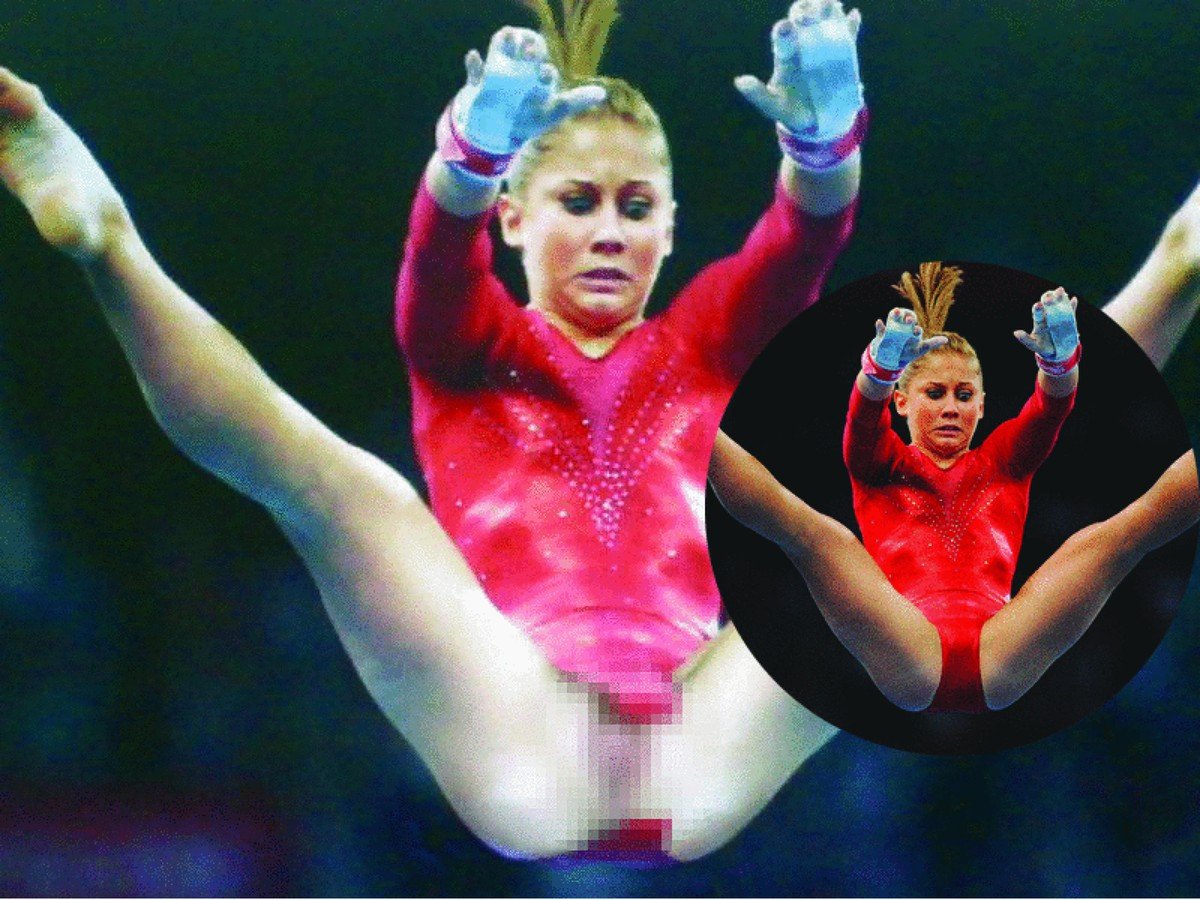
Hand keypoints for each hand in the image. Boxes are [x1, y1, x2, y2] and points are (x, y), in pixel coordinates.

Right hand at [452, 27, 605, 155]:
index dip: (544, 68)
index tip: (545, 72)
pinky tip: (474, 56)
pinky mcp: (479, 86)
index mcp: (536, 78)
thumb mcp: (554, 112)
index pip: (542, 68)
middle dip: (526, 50)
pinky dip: (474, 64)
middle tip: (530, 45)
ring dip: (503, 45)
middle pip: (523, 56)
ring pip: (500, 55)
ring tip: (507, 35)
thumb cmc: (528, 122)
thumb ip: (576, 100)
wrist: (497, 135)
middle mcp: (518, 73)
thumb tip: (602, 93)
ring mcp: (498, 77)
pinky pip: (475, 72)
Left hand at [735, 0, 863, 139]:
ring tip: (832, 7)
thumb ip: (758, 94)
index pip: (783, 34)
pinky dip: (850, 24)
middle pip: (804, 18)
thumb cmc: (790, 110)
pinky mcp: (841, 53)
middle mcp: (803, 44)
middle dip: (806, 12)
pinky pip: (846, 35)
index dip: (784, 29)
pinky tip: (853, 15)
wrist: (815, 121)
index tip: (786, 27)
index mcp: (785, 54)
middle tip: (809, 16)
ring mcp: (823, 46)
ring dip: (828, 10)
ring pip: (825, 20)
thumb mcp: (773, 106)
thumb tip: (740, 81)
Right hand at [868, 308, 946, 373]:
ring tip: (895, 311)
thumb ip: (932, 343)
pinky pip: (880, 329)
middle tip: (909, 319)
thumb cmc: (909, 353)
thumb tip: (946, 339)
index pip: (914, 326)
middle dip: (907, 318)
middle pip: (905, 320)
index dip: (915, 327)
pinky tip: (879, 322)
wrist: (892, 360)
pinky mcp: (882, 334)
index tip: (916, 330)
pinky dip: (879, 325)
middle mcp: (902, 327)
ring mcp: (892, 329)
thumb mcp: (920, 349)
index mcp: (911, 330)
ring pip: (893, 319)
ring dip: (894, 314)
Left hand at [1014, 287, 1079, 363]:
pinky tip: (1073, 299)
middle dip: (1049, 299)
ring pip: (1059, 305)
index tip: (1038, 304)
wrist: (1056, 350)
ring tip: (1061, 290)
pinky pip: (1070, 311)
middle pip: (1048, 305)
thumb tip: (1015, 332)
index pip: (1037, 313)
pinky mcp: (1068, 319)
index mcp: (1039, 322)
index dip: (1038, 309)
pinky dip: (1072, 305)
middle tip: (1050, 296)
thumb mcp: (1033, 345)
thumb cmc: (1042, 346)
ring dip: (1060, 297)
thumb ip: (1026, 339)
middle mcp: (1048, 316)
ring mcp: (1058, 316)